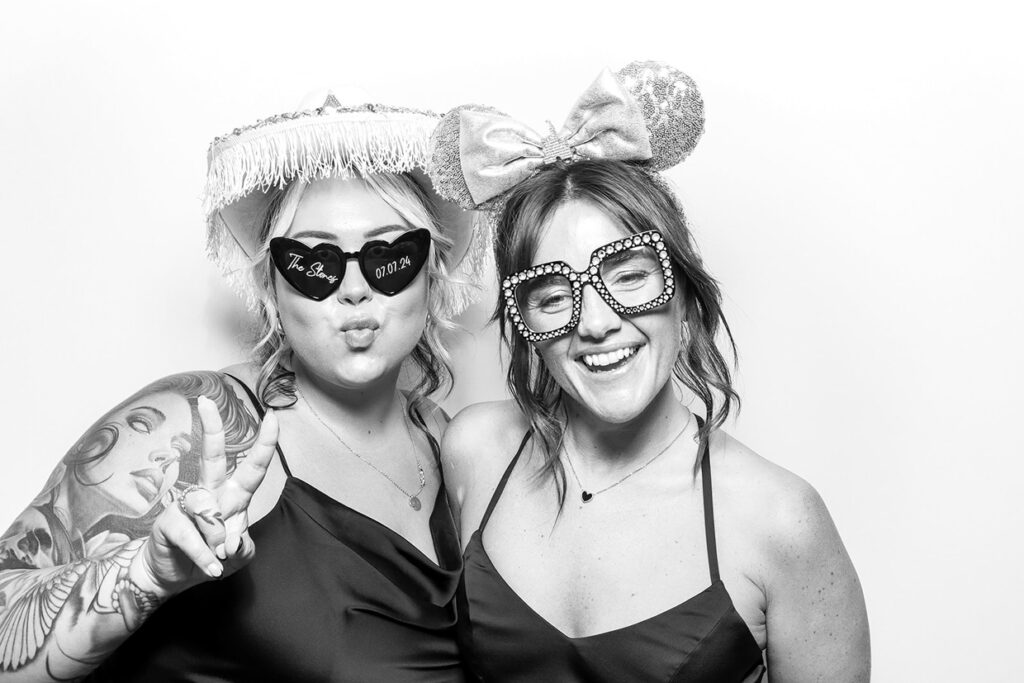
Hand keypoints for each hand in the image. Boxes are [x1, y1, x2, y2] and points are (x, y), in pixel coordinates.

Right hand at [131, 397, 278, 596]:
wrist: (172, 577)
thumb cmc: (210, 558)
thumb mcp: (238, 556)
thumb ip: (241, 546)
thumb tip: (229, 541)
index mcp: (232, 497)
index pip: (252, 467)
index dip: (264, 444)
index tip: (273, 417)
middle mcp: (209, 494)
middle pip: (212, 457)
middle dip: (211, 428)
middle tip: (207, 401)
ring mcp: (186, 506)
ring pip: (207, 510)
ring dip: (217, 539)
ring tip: (218, 556)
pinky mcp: (168, 522)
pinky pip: (192, 536)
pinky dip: (204, 556)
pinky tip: (210, 567)